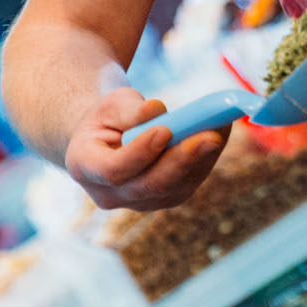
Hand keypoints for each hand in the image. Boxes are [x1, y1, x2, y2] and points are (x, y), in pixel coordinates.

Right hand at [65, 88, 227, 211]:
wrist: (108, 138)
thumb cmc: (109, 117)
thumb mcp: (111, 104)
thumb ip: (130, 110)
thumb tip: (157, 111)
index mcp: (84, 167)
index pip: (113, 170)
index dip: (140, 152)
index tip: (164, 130)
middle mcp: (109, 194)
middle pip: (149, 185)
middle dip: (182, 160)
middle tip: (210, 135)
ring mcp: (138, 202)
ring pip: (174, 187)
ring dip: (202, 158)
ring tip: (221, 126)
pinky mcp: (164, 199)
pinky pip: (187, 183)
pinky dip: (206, 159)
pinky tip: (220, 133)